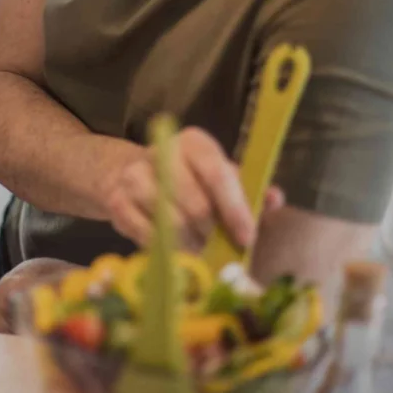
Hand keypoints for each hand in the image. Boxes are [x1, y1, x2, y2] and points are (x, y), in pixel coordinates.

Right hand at [105, 127, 283, 250]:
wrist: (123, 173)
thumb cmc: (184, 178)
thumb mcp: (218, 177)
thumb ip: (248, 189)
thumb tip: (274, 199)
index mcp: (194, 143)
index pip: (218, 175)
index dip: (235, 210)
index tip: (247, 238)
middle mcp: (161, 153)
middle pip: (196, 205)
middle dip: (211, 233)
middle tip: (217, 246)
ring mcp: (135, 177)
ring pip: (171, 224)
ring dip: (189, 244)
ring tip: (196, 248)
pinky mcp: (117, 203)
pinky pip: (148, 237)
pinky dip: (165, 249)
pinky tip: (172, 248)